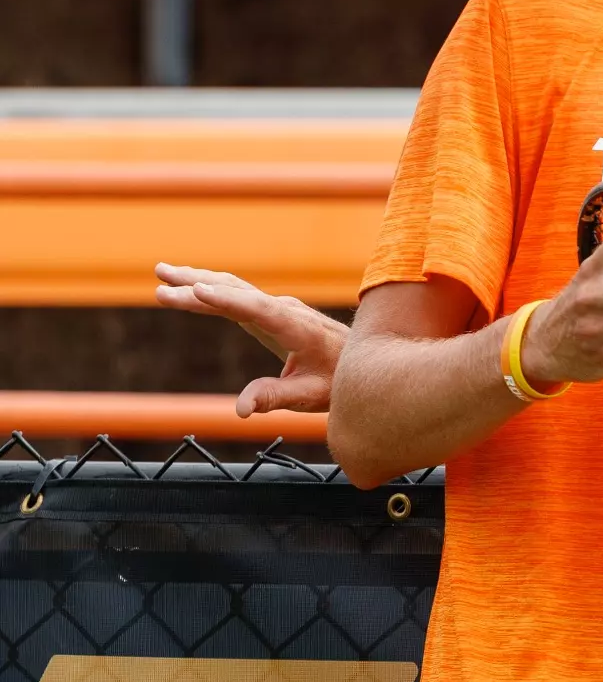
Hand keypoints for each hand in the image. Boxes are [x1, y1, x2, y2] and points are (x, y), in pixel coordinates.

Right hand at [154, 263, 349, 416]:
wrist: (361, 362)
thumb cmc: (337, 381)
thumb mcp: (310, 396)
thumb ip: (275, 398)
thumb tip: (241, 409)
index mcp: (297, 328)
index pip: (258, 309)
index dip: (228, 299)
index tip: (198, 290)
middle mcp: (287, 310)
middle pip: (238, 293)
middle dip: (198, 287)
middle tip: (161, 283)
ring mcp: (279, 307)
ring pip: (235, 288)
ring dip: (198, 279)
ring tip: (162, 272)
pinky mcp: (271, 310)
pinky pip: (237, 295)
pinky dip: (211, 287)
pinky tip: (188, 284)